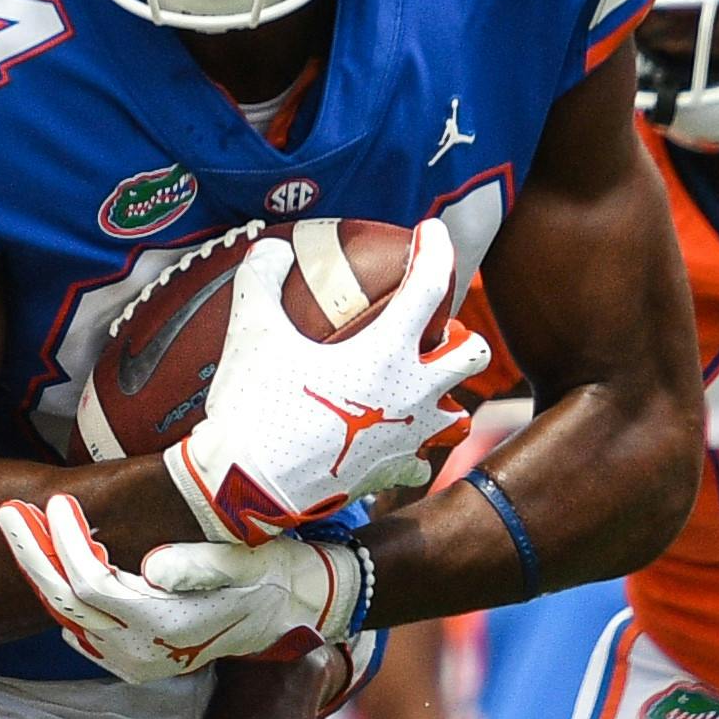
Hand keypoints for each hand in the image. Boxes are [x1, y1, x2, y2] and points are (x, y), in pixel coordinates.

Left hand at [0, 495, 358, 681]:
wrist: (291, 613)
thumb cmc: (268, 577)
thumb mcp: (243, 565)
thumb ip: (197, 566)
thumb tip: (154, 564)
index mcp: (164, 626)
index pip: (92, 584)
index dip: (67, 542)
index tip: (57, 501)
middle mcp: (142, 652)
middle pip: (66, 603)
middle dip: (35, 553)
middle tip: (10, 510)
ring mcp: (134, 661)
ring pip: (67, 616)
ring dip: (44, 570)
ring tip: (22, 527)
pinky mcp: (132, 660)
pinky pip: (81, 627)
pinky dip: (63, 592)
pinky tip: (50, 559)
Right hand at [169, 221, 483, 543]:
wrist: (249, 488)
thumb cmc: (255, 408)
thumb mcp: (251, 335)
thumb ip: (261, 282)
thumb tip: (269, 250)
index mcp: (387, 352)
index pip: (430, 286)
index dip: (436, 249)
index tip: (431, 231)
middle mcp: (412, 394)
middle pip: (470, 354)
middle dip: (461, 336)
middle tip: (433, 331)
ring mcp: (407, 438)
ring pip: (455, 414)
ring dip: (441, 397)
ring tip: (416, 390)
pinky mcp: (391, 473)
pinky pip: (417, 461)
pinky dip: (408, 449)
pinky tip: (389, 443)